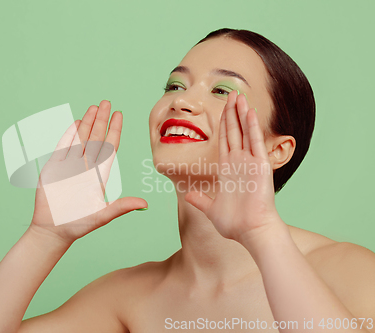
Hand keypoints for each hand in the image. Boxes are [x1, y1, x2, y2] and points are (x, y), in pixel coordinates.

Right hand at [29, 100, 147, 245]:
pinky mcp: (54, 167)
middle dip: (101, 120)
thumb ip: (121, 207)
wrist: (53, 230)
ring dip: (86, 122)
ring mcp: (70, 166)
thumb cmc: (78, 225)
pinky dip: (68, 134)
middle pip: (95, 138)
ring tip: (93, 107)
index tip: (119, 115)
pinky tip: (75, 122)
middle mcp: (86, 168)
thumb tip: (145, 205)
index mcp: (99, 176)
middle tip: (106, 102)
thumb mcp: (102, 216)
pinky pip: (63, 146)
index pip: (109, 147)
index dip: (114, 131)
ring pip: (80, 138)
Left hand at [185, 91, 284, 244]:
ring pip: (245, 132)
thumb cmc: (234, 224)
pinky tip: (250, 112)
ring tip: (240, 96)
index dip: (223, 123)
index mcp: (227, 170)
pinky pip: (255, 142)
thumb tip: (188, 195)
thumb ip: (200, 200)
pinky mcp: (260, 166)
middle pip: (234, 131)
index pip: (224, 140)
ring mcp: (250, 163)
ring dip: (242, 114)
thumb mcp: (211, 209)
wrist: (250, 232)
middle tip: (232, 94)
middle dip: (232, 113)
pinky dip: (252, 127)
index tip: (223, 109)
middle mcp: (239, 163)